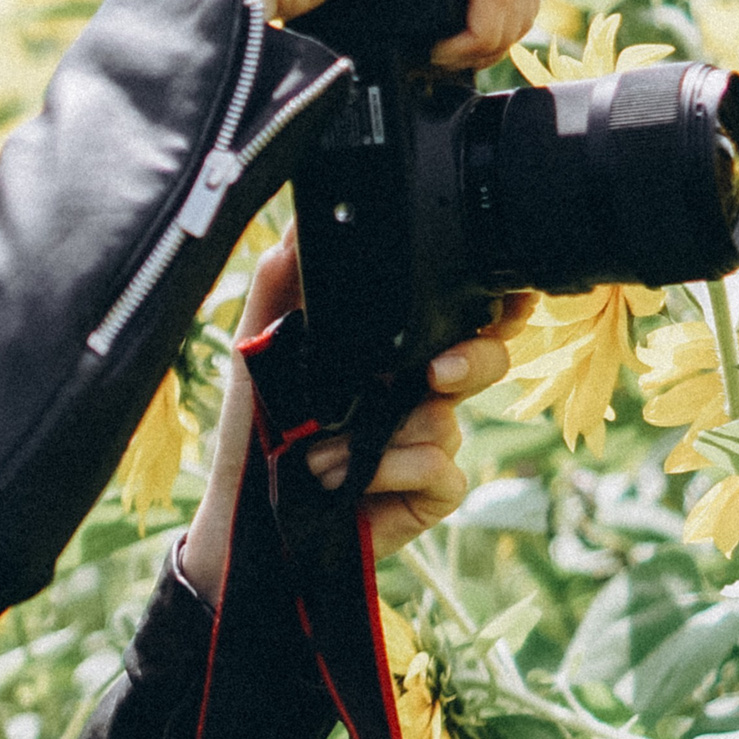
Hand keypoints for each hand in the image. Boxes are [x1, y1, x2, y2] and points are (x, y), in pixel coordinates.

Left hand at [177, 229, 533, 594]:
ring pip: (451, 417)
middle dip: (470, 359)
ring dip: (381, 435)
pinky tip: (344, 479)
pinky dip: (393, 470)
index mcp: (387, 350)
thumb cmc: (254, 429)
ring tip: (315, 450)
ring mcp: (428, 441)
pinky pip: (442, 468)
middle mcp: (417, 391)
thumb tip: (300, 226)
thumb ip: (278, 285)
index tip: (496, 296)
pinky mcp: (431, 490)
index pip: (457, 317)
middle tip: (431, 373)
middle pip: (484, 358)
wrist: (243, 512)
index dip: (490, 306)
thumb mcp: (256, 349)